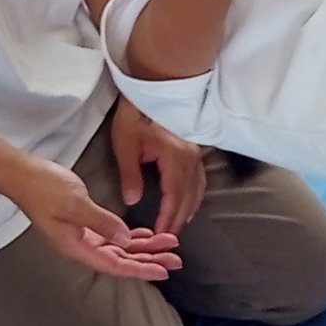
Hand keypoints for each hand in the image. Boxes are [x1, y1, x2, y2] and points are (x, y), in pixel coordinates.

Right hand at [4, 153, 182, 281]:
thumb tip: (125, 238)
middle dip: (149, 259)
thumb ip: (101, 222)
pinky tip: (146, 235)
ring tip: (168, 245)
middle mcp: (81, 246)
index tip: (164, 271)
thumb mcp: (75, 203)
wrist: (22, 174)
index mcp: (77, 247)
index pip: (116, 264)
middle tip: (177, 259)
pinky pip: (112, 235)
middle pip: (121, 259)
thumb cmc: (45, 188)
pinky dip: (130, 235)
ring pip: (119, 247)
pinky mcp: (83, 223)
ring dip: (144, 247)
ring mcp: (81, 236)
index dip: (141, 269)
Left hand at [110, 99, 207, 236]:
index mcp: (174, 157)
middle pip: (188, 195)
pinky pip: (199, 178)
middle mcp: (190, 157)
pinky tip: (189, 201)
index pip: (174, 195)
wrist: (151, 88)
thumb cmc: (136, 115)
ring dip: (189, 208)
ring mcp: (195, 152)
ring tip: (179, 225)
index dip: (168, 217)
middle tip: (168, 237)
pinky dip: (195, 194)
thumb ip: (131, 175)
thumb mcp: (126, 145)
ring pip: (197, 188)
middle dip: (179, 218)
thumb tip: (132, 200)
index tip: (160, 233)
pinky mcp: (193, 149)